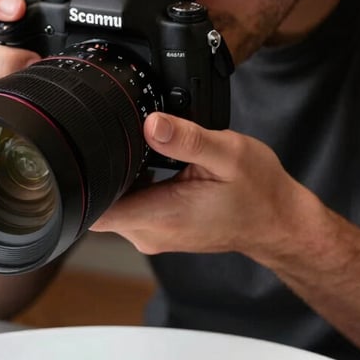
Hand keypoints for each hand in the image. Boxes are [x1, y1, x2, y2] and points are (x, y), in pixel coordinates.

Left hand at [90, 112, 316, 262]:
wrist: (276, 222)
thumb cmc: (258, 193)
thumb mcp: (228, 154)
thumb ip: (187, 139)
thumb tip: (152, 123)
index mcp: (160, 216)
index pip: (95, 211)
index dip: (83, 183)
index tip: (86, 154)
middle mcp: (149, 233)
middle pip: (99, 203)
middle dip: (102, 170)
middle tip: (122, 139)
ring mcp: (152, 235)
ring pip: (114, 204)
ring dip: (120, 177)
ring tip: (144, 152)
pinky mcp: (158, 231)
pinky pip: (131, 207)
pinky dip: (134, 185)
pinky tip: (153, 165)